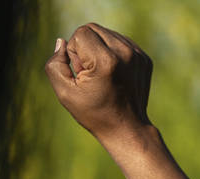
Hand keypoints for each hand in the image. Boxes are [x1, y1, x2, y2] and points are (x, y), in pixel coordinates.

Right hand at [45, 23, 152, 143]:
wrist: (127, 129)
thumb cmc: (94, 114)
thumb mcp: (65, 94)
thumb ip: (55, 65)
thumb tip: (62, 42)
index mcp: (105, 61)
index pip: (81, 33)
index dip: (74, 53)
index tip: (82, 74)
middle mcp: (125, 53)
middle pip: (93, 28)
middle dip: (85, 48)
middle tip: (90, 74)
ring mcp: (137, 54)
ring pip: (107, 33)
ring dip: (98, 50)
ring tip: (102, 76)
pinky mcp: (144, 57)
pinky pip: (120, 42)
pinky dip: (112, 54)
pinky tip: (113, 74)